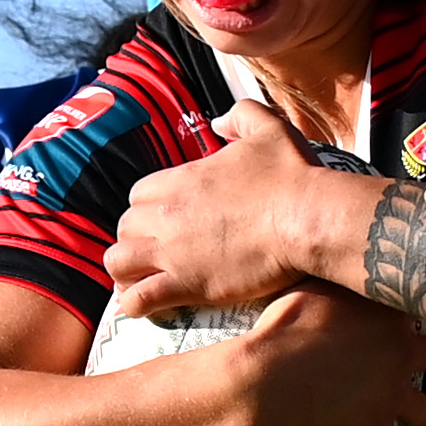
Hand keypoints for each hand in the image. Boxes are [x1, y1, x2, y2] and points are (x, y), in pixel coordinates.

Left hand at [105, 103, 341, 317]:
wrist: (306, 217)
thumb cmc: (292, 175)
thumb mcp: (268, 129)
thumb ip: (241, 116)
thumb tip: (219, 122)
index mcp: (181, 179)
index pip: (139, 195)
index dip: (148, 209)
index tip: (166, 220)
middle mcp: (167, 214)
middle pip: (125, 228)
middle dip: (135, 240)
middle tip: (156, 254)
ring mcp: (172, 251)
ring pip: (118, 262)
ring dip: (125, 272)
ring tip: (140, 282)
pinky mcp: (186, 284)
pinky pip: (139, 298)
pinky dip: (134, 304)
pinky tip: (142, 309)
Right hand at [227, 285, 425, 425]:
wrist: (265, 377)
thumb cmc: (281, 328)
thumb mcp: (312, 288)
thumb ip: (340, 281)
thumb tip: (343, 268)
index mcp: (386, 314)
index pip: (421, 309)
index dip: (411, 320)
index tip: (402, 325)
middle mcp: (399, 352)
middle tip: (404, 368)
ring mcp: (391, 392)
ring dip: (414, 415)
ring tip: (399, 418)